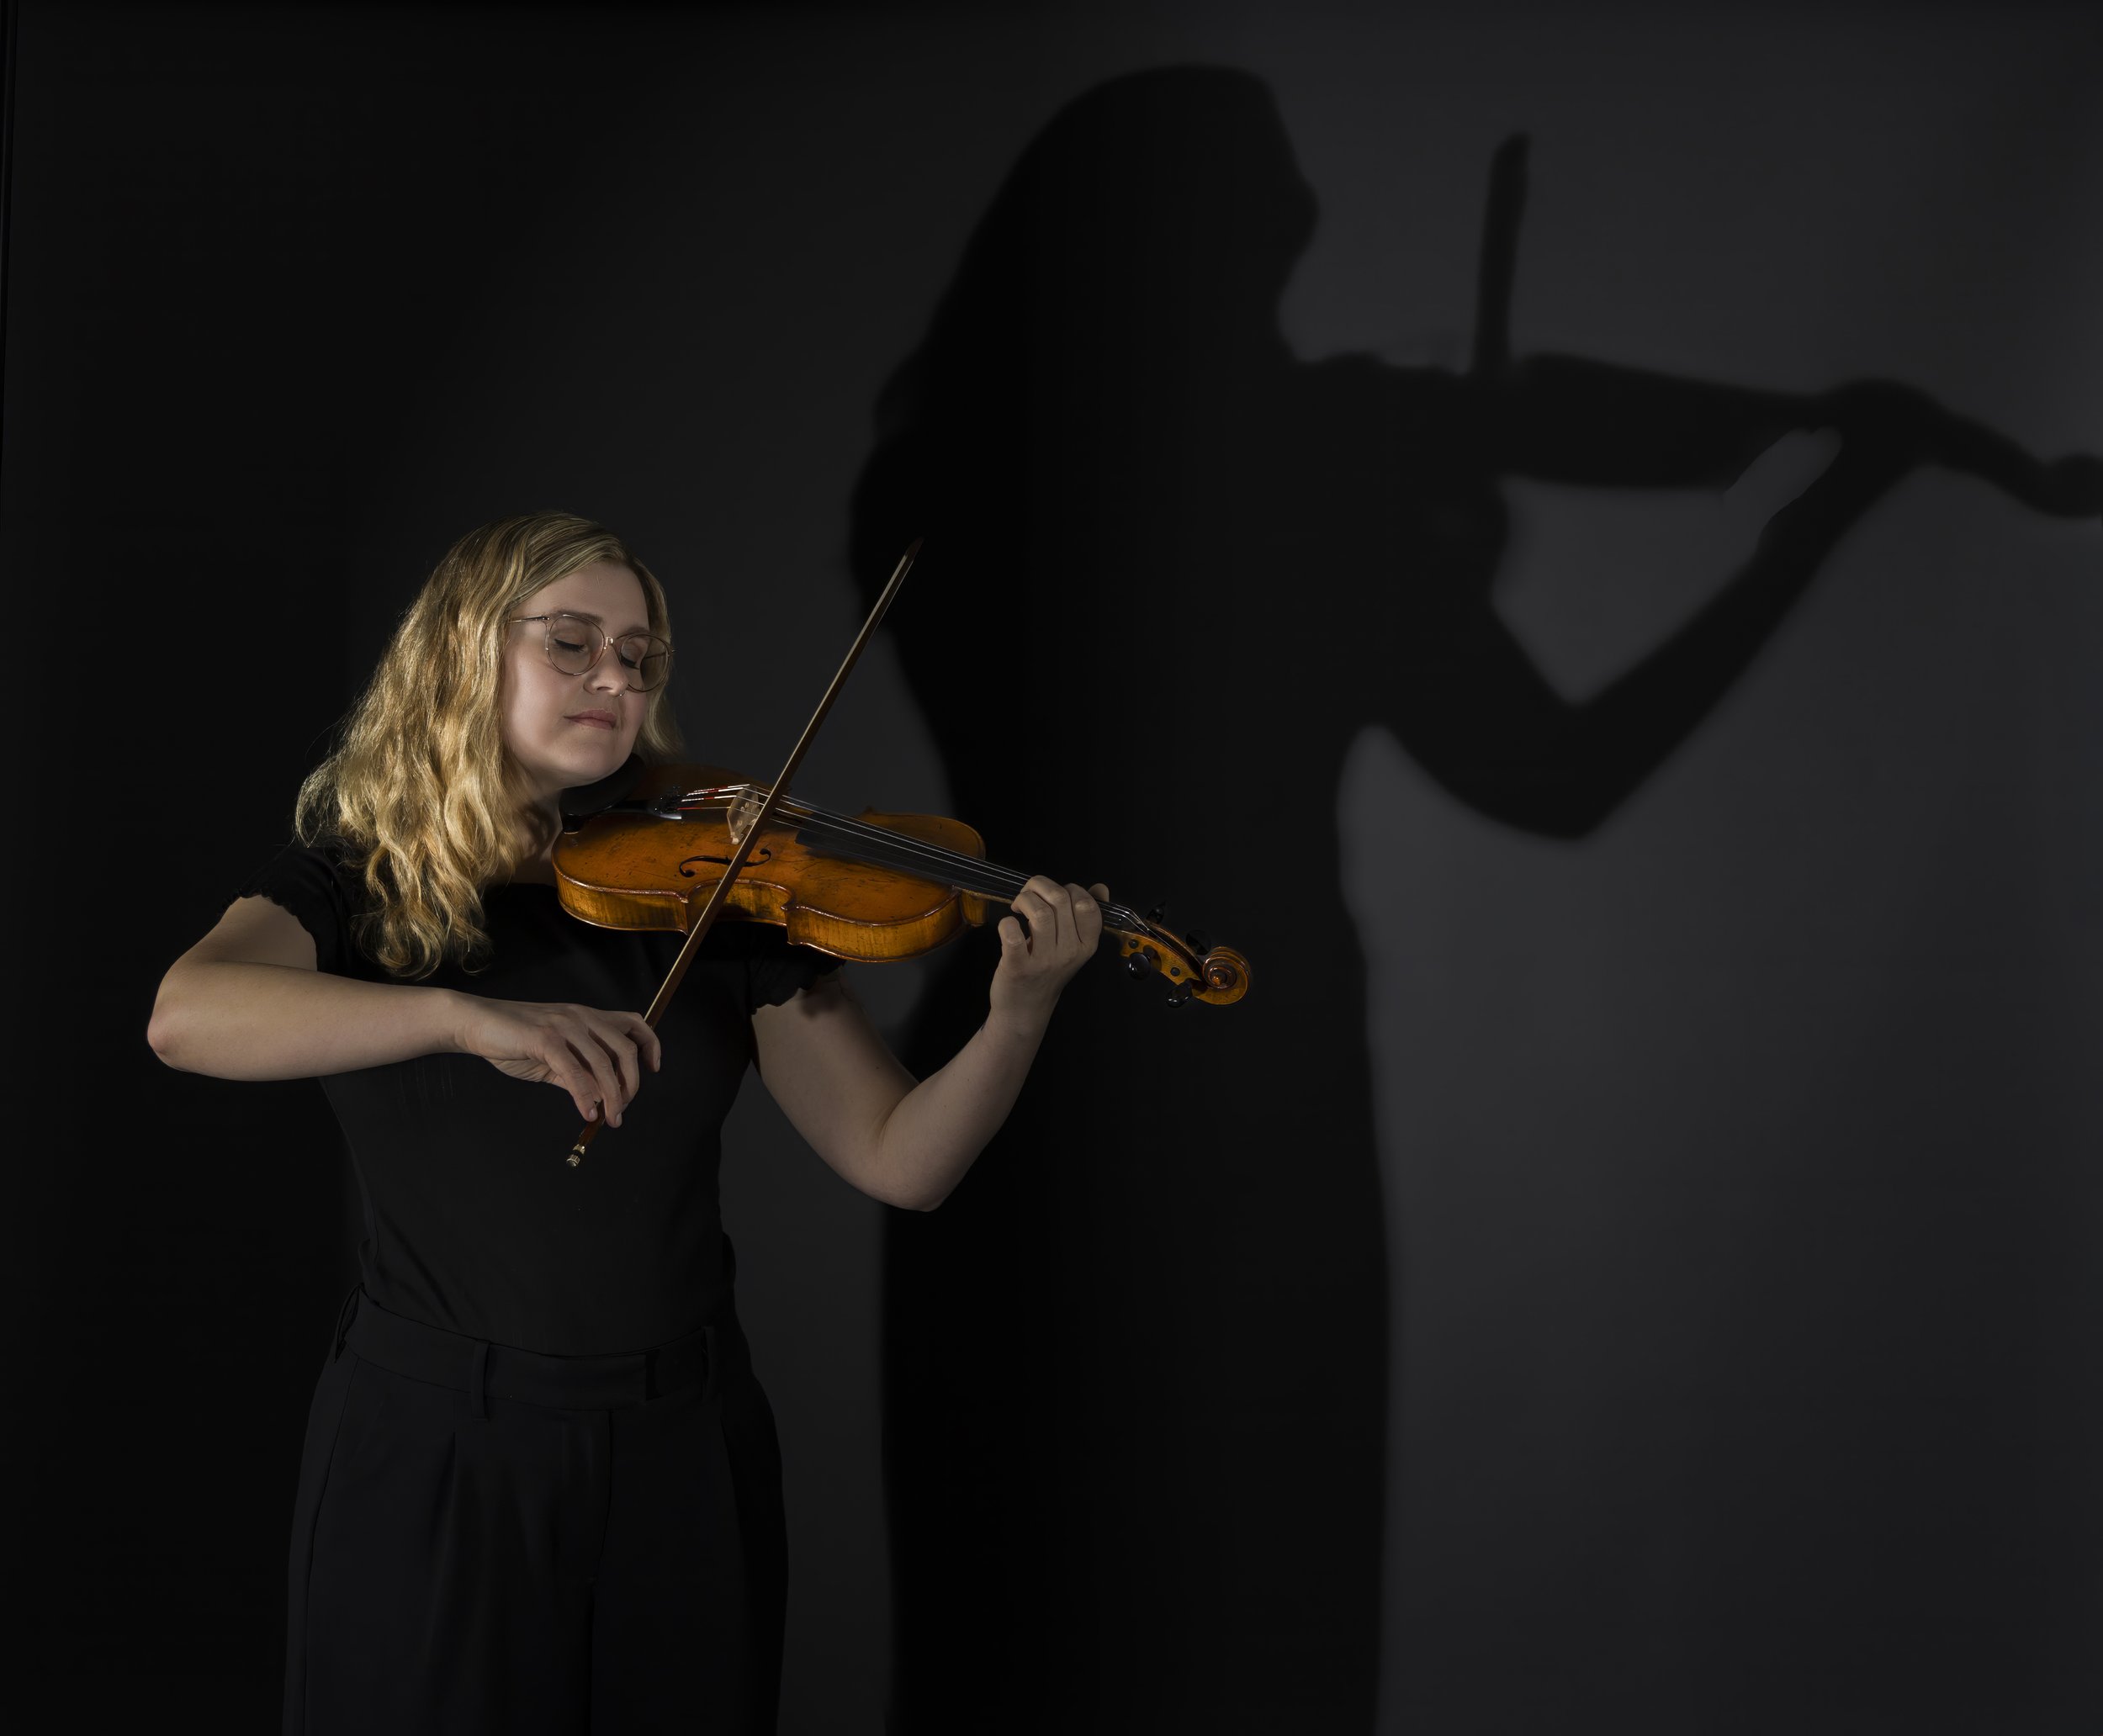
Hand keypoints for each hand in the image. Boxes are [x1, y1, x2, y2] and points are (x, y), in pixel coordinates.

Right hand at [452, 994, 661, 1125]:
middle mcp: (582, 1017)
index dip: (650, 1044)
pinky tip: (587, 1111)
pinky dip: (585, 1095)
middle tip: (623, 1109)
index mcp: (587, 1017)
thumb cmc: (514, 1040)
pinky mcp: (546, 1039)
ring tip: (610, 1118)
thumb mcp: (553, 1057)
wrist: (476, 1023)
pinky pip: (574, 1071)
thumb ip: (578, 1073)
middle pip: (625, 1049)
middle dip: (631, 1084)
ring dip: (612, 1096)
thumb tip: (599, 1098)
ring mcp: (565, 1026)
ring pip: (603, 1063)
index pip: (633, 1023)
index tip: (654, 1068)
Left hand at [990, 877, 1107, 1026]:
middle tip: (1028, 896)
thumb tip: (1100, 888)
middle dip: (1040, 886)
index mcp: (1086, 945)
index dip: (1069, 889)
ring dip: (1024, 899)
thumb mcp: (1074, 946)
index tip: (1054, 897)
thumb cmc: (1048, 972)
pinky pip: (1013, 934)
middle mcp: (1069, 952)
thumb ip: (1086, 916)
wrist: (1026, 1009)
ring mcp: (1044, 961)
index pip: (1087, 904)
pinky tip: (1008, 925)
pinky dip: (1007, 923)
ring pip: (1040, 913)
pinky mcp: (1018, 968)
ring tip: (1017, 907)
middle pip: (1061, 900)